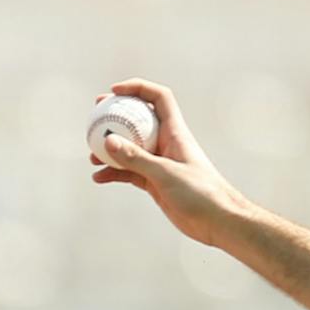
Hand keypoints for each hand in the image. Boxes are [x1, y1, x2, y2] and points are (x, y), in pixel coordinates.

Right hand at [90, 79, 248, 247]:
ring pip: (130, 149)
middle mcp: (166, 143)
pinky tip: (99, 178)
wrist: (217, 220)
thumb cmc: (201, 193)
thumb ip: (136, 158)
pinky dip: (115, 173)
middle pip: (138, 121)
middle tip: (95, 117)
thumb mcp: (165, 174)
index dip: (137, 88)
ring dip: (111, 150)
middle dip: (116, 116)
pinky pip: (130, 172)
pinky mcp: (155, 182)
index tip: (114, 91)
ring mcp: (160, 163)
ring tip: (92, 155)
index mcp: (175, 132)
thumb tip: (108, 141)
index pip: (158, 98)